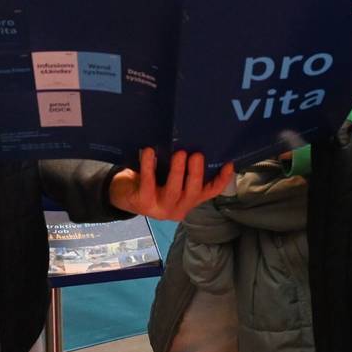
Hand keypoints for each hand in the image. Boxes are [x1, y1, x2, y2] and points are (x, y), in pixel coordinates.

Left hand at [108, 148, 234, 221]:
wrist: (122, 194)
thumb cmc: (151, 181)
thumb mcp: (170, 176)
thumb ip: (184, 169)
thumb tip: (196, 142)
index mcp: (188, 200)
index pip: (210, 192)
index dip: (221, 180)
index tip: (229, 164)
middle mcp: (178, 208)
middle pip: (193, 192)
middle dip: (196, 174)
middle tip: (197, 155)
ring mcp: (161, 209)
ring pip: (174, 191)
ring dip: (178, 172)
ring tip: (180, 154)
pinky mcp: (143, 204)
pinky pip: (148, 184)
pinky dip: (149, 167)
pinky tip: (150, 152)